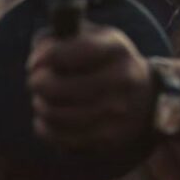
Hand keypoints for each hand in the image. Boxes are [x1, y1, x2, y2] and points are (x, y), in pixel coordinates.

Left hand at [26, 22, 154, 155]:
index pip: (68, 53)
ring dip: (40, 106)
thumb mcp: (92, 39)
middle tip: (35, 82)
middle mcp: (122, 79)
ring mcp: (118, 112)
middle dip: (37, 83)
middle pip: (57, 87)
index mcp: (116, 48)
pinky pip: (60, 138)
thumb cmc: (105, 63)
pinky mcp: (108, 140)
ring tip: (42, 100)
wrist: (145, 98)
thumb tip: (38, 59)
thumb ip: (61, 39)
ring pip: (55, 114)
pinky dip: (44, 129)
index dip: (43, 58)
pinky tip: (46, 120)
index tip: (35, 62)